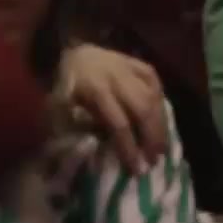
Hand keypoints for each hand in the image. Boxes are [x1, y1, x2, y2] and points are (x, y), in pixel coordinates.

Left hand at [56, 44, 167, 170]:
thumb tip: (92, 151)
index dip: (129, 147)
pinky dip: (159, 99)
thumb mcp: (59, 107)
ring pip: (152, 96)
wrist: (70, 53)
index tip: (137, 169)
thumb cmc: (64, 86)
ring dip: (160, 123)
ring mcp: (129, 68)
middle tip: (155, 160)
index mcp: (96, 90)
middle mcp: (116, 77)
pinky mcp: (136, 62)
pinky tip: (161, 117)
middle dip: (151, 137)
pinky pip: (154, 80)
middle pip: (142, 110)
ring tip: (163, 146)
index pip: (119, 123)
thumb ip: (75, 128)